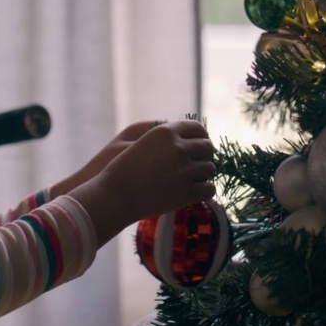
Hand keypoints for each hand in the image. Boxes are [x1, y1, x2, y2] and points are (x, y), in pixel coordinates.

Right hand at [68, 120, 215, 244]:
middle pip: (207, 148)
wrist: (114, 196)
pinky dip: (205, 191)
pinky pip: (209, 189)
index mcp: (166, 132)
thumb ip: (166, 136)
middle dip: (203, 156)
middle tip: (195, 166)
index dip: (200, 138)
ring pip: (210, 169)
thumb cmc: (123, 169)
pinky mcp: (187, 193)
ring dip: (203, 174)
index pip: (197, 128)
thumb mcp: (141, 141)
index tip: (198, 147)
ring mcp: (185, 171)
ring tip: (192, 180)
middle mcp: (179, 148)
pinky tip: (196, 192)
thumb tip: (190, 137)